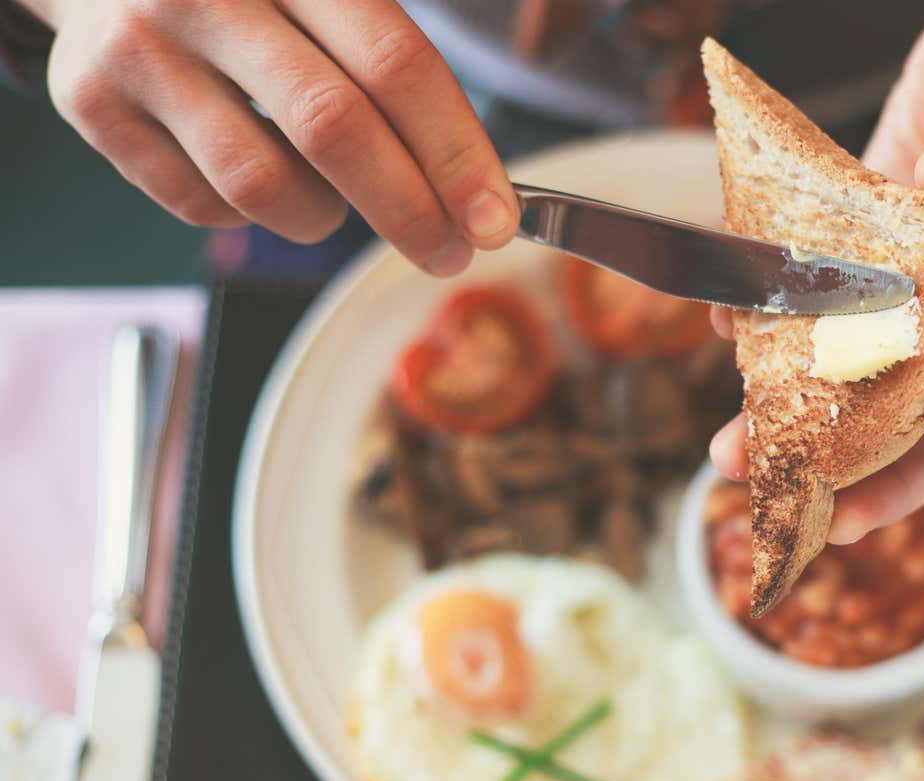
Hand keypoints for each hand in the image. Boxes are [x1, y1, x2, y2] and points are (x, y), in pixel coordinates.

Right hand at [27, 0, 517, 274]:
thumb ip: (396, 70)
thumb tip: (479, 194)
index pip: (395, 65)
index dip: (454, 152)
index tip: (495, 219)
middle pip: (334, 129)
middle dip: (409, 209)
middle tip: (449, 251)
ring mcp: (143, 48)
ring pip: (262, 184)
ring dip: (322, 216)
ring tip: (334, 198)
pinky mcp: (91, 101)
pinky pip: (201, 204)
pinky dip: (250, 215)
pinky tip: (259, 175)